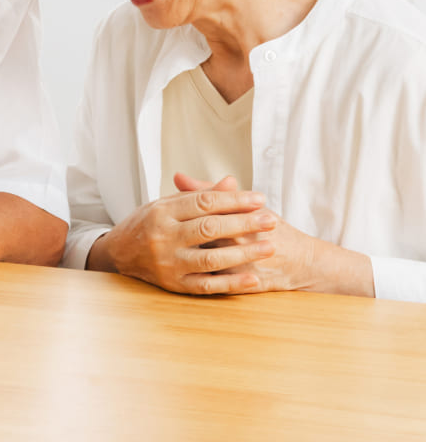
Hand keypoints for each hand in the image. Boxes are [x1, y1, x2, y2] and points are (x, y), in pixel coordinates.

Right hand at [89, 176, 276, 293]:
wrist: (118, 254)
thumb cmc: (147, 224)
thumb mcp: (167, 204)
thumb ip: (199, 195)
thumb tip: (232, 182)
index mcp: (162, 212)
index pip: (204, 202)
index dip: (234, 200)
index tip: (260, 199)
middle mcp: (163, 237)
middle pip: (210, 228)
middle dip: (244, 224)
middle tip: (271, 220)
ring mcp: (168, 262)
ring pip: (210, 258)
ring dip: (243, 253)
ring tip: (270, 247)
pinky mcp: (173, 284)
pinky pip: (206, 285)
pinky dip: (231, 284)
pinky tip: (253, 279)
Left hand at [173, 174, 336, 293]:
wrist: (304, 262)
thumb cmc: (269, 228)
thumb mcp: (245, 205)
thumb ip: (210, 192)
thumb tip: (177, 177)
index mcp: (242, 216)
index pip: (204, 209)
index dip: (179, 210)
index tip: (160, 209)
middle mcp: (245, 240)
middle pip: (203, 235)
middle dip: (179, 234)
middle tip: (157, 231)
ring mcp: (247, 265)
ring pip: (208, 260)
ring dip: (185, 255)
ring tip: (167, 250)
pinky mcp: (249, 285)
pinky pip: (217, 284)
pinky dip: (199, 277)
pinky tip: (180, 271)